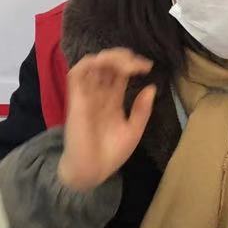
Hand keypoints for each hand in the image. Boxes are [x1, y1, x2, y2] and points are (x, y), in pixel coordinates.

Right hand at [57, 48, 156, 192]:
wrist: (92, 171)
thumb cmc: (110, 154)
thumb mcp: (133, 131)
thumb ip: (141, 110)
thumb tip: (151, 87)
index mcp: (112, 100)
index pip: (120, 73)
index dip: (132, 64)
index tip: (148, 66)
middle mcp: (99, 94)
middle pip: (107, 64)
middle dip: (122, 56)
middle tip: (138, 63)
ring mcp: (86, 95)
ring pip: (92, 63)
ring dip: (109, 57)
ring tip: (126, 63)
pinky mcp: (75, 99)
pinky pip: (76, 73)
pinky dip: (90, 63)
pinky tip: (105, 64)